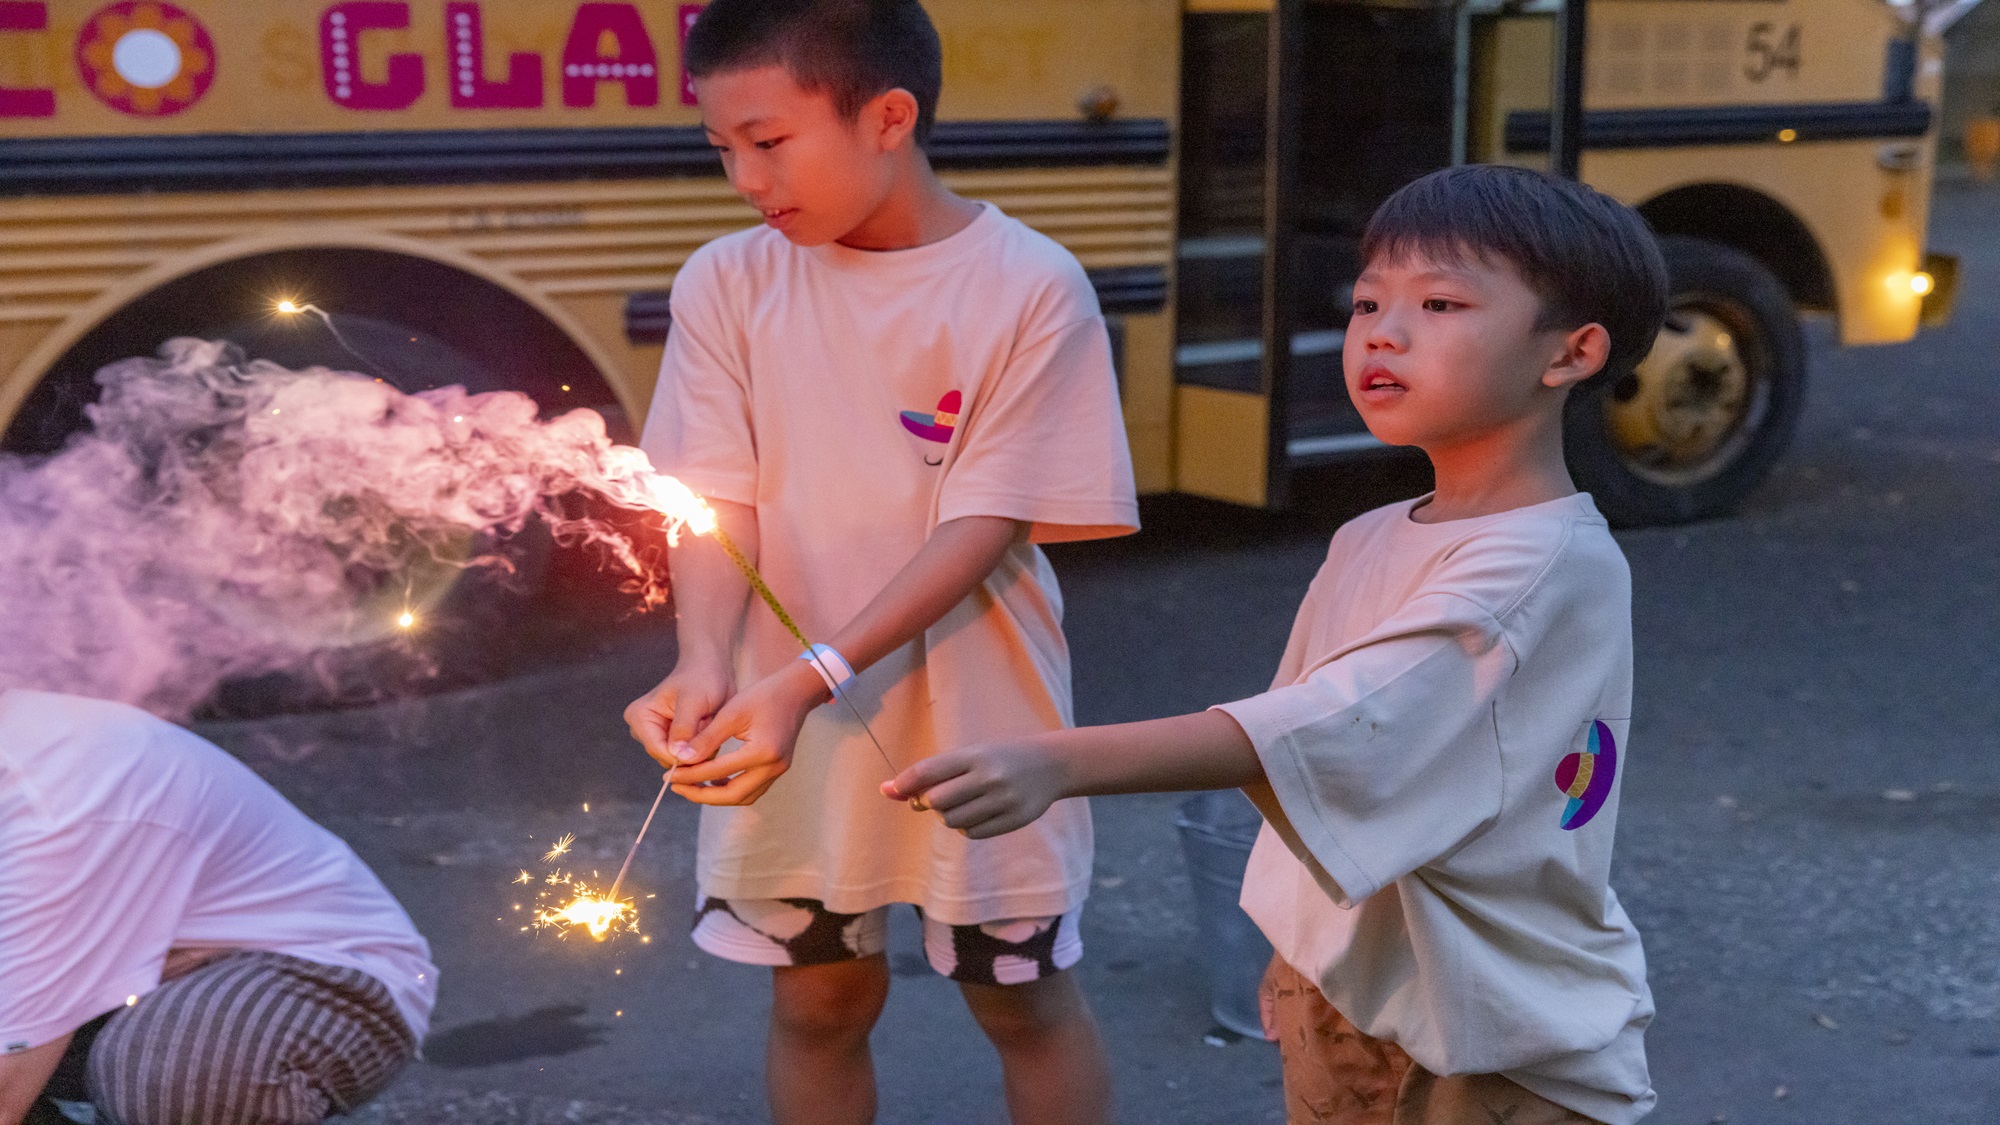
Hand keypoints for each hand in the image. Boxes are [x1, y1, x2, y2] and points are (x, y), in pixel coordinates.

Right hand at [625, 663, 733, 768]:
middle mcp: (643, 729)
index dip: (682, 755)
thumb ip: (684, 729)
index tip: (705, 748)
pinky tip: (709, 730)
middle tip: (709, 728)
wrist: (712, 669)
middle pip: (667, 758)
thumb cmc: (702, 678)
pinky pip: (688, 757)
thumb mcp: (694, 701)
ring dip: (699, 749)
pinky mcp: (671, 741)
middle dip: (692, 750)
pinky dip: (702, 748)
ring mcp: (657, 736)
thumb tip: (678, 757)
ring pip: (679, 760)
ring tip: (708, 725)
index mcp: (639, 717)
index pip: (657, 749)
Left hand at [666, 660, 825, 804]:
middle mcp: (773, 767)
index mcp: (762, 751)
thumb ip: (707, 739)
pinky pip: (751, 789)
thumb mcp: (731, 712)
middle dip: (701, 795)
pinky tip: (713, 781)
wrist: (796, 691)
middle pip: (732, 795)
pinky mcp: (777, 769)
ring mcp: (778, 771)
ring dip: (716, 797)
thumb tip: (682, 759)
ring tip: (692, 786)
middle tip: (676, 787)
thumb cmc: (763, 696)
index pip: (718, 771)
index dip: (691, 775)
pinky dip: (731, 790)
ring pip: (743, 797)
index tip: (669, 775)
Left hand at [881, 738, 1068, 838]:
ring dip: (947, 815)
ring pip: (952, 820)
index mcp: (975, 755)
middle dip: (927, 802)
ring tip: (961, 803)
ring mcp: (1003, 800)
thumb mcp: (971, 755)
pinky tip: (977, 813)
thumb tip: (888, 790)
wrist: (1051, 765)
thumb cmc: (1001, 757)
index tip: (892, 790)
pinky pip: (972, 833)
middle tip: (934, 798)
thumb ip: (934, 772)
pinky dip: (965, 826)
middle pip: (936, 801)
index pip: (928, 772)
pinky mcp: (1014, 820)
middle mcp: (989, 777)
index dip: (904, 784)